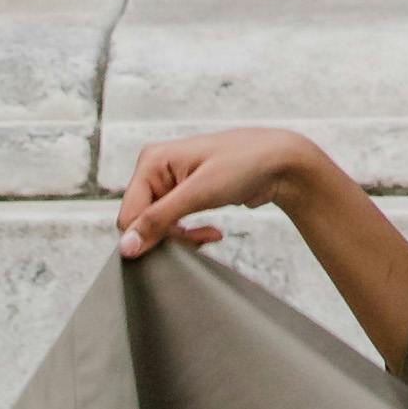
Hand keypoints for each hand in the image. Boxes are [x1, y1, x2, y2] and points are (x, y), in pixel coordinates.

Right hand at [117, 125, 331, 260]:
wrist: (280, 163)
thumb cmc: (244, 164)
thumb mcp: (199, 193)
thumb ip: (159, 220)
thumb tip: (126, 246)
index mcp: (151, 161)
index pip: (128, 214)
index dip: (146, 237)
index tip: (176, 247)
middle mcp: (156, 170)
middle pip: (142, 222)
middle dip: (169, 237)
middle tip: (198, 241)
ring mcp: (171, 184)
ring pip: (159, 227)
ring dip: (182, 238)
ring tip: (209, 237)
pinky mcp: (186, 196)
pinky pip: (175, 225)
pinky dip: (191, 234)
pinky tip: (212, 233)